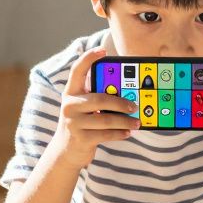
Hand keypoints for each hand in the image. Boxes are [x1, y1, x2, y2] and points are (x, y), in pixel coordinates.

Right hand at [50, 47, 138, 168]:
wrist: (64, 152)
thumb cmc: (81, 125)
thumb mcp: (83, 109)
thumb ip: (97, 98)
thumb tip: (126, 93)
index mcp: (71, 93)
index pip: (77, 70)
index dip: (89, 58)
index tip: (103, 50)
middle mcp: (70, 105)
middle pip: (100, 98)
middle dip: (121, 102)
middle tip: (135, 105)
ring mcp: (73, 123)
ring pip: (106, 119)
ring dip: (125, 121)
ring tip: (137, 122)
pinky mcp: (81, 139)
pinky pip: (106, 134)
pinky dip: (119, 133)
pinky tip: (127, 132)